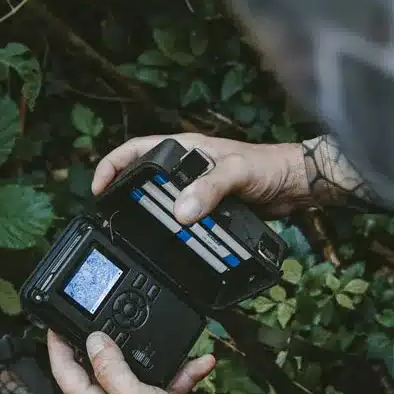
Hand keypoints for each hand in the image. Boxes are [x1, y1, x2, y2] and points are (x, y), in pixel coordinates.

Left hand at [46, 330, 225, 393]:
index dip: (57, 348)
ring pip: (132, 370)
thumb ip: (111, 369)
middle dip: (95, 343)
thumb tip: (94, 341)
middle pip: (95, 369)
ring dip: (145, 353)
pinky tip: (198, 361)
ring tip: (146, 331)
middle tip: (93, 318)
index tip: (56, 325)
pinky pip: (166, 378)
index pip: (66, 374)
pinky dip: (180, 369)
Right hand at [92, 133, 312, 223]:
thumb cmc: (268, 167)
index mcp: (187, 149)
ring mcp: (198, 188)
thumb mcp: (236, 173)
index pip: (137, 150)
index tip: (100, 188)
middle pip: (144, 179)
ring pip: (162, 202)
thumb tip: (181, 211)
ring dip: (150, 217)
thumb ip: (210, 189)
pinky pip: (183, 219)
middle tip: (114, 218)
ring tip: (138, 235)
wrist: (293, 185)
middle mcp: (187, 167)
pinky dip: (174, 230)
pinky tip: (171, 244)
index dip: (113, 166)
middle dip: (126, 195)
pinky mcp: (209, 207)